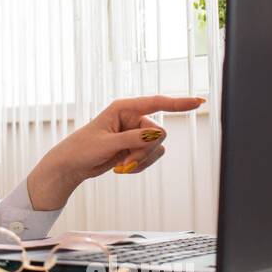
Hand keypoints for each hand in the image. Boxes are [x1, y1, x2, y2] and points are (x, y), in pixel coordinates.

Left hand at [27, 95, 206, 208]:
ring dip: (142, 160)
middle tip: (124, 160)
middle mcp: (132, 118)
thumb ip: (133, 139)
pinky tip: (122, 168)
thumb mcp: (106, 144)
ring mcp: (135, 133)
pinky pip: (151, 157)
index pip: (156, 102)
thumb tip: (157, 135)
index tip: (199, 102)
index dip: (178, 103)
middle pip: (159, 133)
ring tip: (121, 166)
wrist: (71, 166)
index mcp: (123, 108)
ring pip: (157, 148)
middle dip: (145, 150)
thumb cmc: (82, 149)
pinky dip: (140, 166)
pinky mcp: (136, 147)